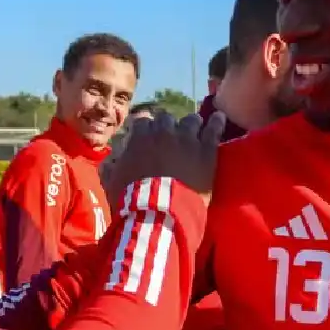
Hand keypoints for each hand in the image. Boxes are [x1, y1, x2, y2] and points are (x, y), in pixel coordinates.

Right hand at [106, 111, 224, 205]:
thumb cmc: (131, 199)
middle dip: (166, 126)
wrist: (159, 212)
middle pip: (166, 118)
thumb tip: (111, 159)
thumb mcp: (111, 182)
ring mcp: (187, 139)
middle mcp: (163, 131)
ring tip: (193, 130)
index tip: (146, 135)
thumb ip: (110, 166)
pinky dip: (216, 122)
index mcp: (140, 136)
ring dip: (190, 125)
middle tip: (169, 136)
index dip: (144, 129)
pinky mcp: (206, 150)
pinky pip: (214, 128)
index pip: (142, 121)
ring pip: (191, 120)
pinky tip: (219, 118)